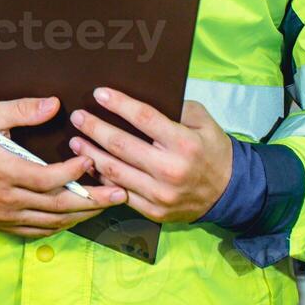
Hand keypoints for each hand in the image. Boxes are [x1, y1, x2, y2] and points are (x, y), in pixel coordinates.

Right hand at [0, 96, 127, 238]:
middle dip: (92, 200)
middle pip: (58, 205)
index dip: (73, 172)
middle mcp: (8, 198)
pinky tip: (77, 216)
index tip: (89, 159)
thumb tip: (54, 104)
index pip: (48, 178)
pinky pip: (39, 231)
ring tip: (107, 203)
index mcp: (5, 170)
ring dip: (82, 214)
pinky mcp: (5, 224)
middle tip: (119, 192)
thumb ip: (22, 109)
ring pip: (53, 221)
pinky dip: (62, 225)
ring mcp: (7, 215)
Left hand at [68, 87, 231, 223]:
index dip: (118, 104)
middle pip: (121, 145)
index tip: (99, 93)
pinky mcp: (153, 210)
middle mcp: (170, 170)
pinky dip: (102, 178)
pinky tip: (90, 165)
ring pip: (115, 171)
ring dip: (91, 154)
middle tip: (78, 117)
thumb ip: (176, 109)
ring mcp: (160, 194)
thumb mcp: (203, 122)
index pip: (144, 118)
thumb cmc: (212, 150)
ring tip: (75, 141)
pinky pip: (119, 192)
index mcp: (184, 143)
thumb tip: (141, 99)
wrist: (229, 192)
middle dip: (95, 128)